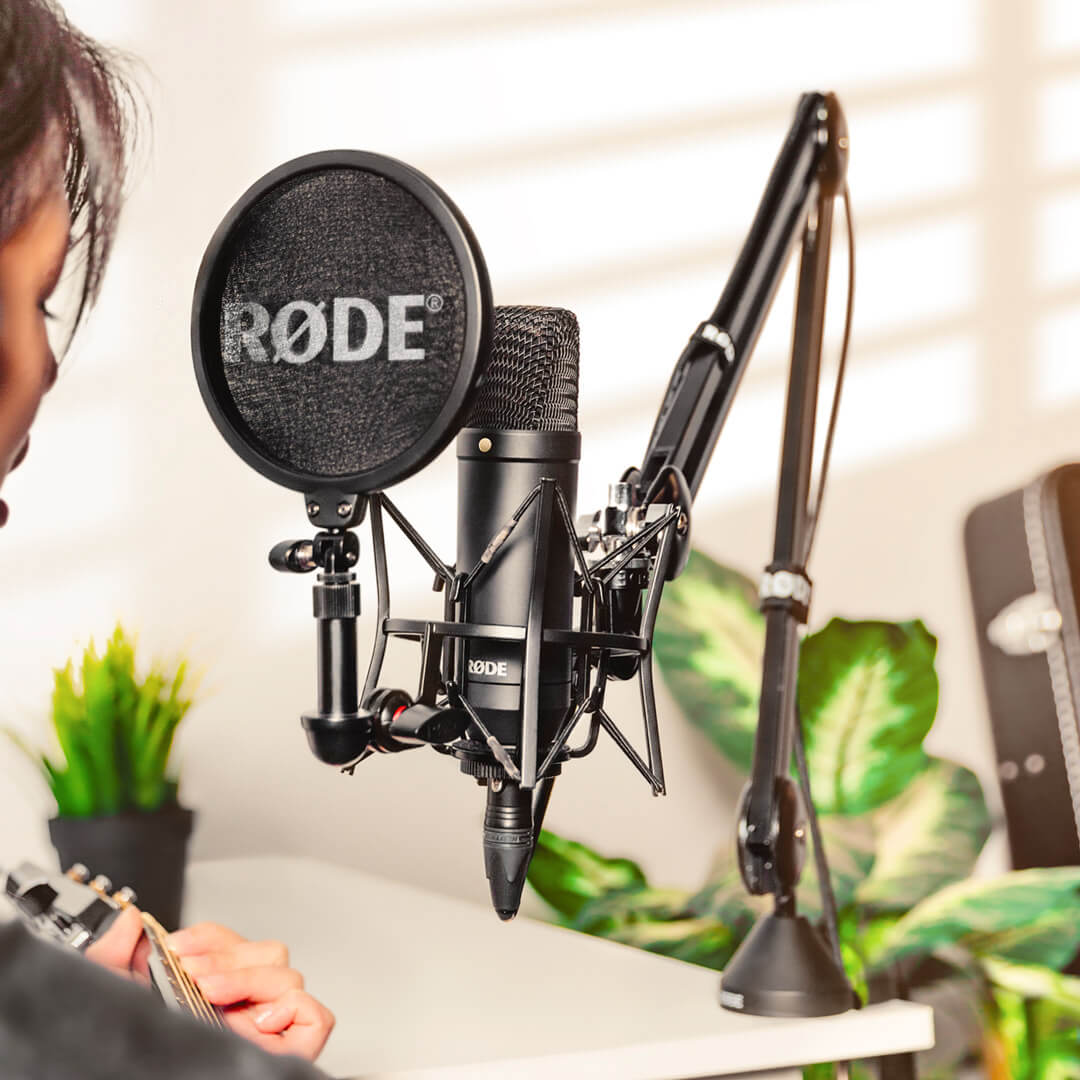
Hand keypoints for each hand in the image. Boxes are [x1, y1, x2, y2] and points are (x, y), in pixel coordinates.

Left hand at [85, 911, 333, 1060]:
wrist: (138, 1079)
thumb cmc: (134, 1054)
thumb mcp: (115, 1001)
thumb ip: (113, 957)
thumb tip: (129, 922)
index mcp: (210, 994)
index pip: (233, 944)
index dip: (211, 936)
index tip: (178, 946)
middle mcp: (244, 1009)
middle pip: (269, 953)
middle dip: (229, 956)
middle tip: (192, 974)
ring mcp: (268, 1030)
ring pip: (291, 978)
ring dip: (251, 978)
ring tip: (213, 995)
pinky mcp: (289, 1053)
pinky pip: (317, 1018)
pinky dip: (296, 1008)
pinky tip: (258, 1019)